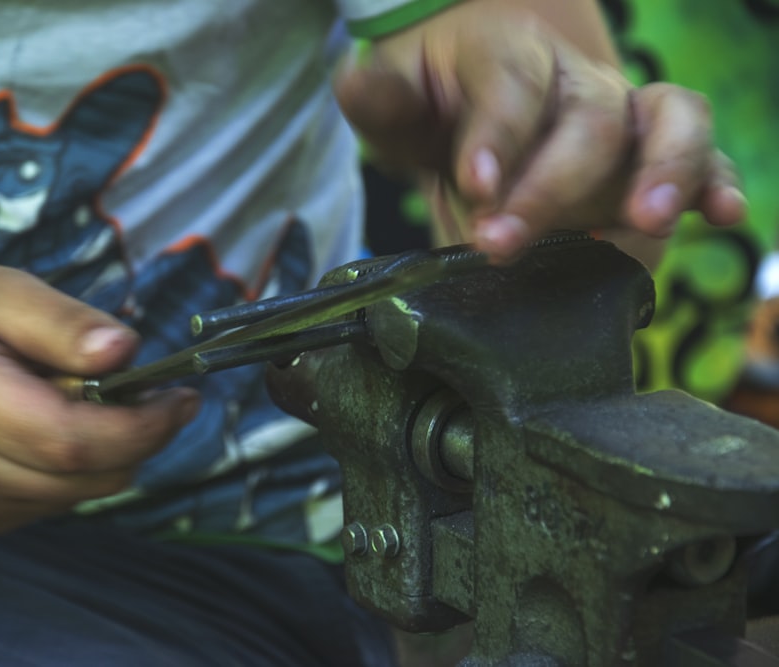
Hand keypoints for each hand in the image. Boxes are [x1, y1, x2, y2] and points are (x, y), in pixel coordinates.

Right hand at [0, 263, 198, 533]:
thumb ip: (62, 323)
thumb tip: (126, 352)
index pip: (78, 441)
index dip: (145, 427)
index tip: (183, 396)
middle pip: (87, 478)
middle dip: (138, 439)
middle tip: (151, 394)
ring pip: (77, 496)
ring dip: (107, 455)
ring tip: (87, 402)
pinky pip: (50, 504)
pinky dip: (72, 471)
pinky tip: (50, 429)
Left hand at [334, 1, 745, 262]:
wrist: (487, 99)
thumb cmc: (443, 103)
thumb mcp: (401, 100)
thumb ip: (384, 101)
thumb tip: (357, 85)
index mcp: (509, 55)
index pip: (511, 88)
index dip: (498, 137)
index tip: (477, 185)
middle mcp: (577, 82)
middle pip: (585, 123)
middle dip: (549, 188)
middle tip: (501, 242)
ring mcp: (623, 117)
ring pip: (667, 125)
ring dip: (662, 173)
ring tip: (643, 220)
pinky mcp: (651, 157)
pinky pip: (703, 158)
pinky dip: (715, 183)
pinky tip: (719, 215)